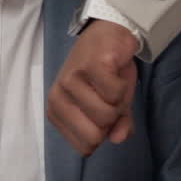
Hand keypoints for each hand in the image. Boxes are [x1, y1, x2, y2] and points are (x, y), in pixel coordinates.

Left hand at [47, 19, 138, 154]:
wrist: (110, 33)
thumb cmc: (106, 71)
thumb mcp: (111, 105)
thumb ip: (115, 125)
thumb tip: (118, 139)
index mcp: (57, 110)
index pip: (84, 147)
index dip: (103, 132)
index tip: (103, 110)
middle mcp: (58, 96)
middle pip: (94, 135)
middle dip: (112, 120)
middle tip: (109, 97)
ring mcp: (71, 79)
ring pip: (106, 114)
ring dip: (119, 101)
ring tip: (112, 82)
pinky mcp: (89, 66)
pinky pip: (115, 94)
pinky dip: (123, 84)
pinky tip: (115, 70)